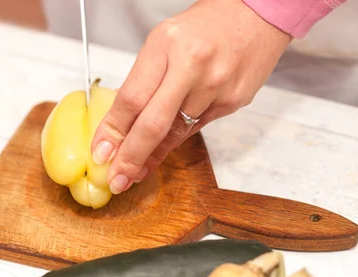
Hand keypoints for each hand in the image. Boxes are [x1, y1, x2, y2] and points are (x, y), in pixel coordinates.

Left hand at [90, 0, 291, 193]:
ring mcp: (216, 87)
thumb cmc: (204, 26)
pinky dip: (174, 143)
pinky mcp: (232, 103)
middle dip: (130, 157)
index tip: (100, 152)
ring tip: (134, 172)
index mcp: (167, 45)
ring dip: (151, 157)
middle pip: (153, 124)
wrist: (257, 14)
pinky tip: (159, 154)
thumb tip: (120, 124)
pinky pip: (195, 129)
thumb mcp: (162, 42)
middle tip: (116, 179)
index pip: (132, 99)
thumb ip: (142, 81)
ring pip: (175, 133)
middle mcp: (192, 67)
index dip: (113, 131)